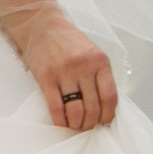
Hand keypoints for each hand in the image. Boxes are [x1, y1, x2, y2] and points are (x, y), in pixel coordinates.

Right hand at [11, 7, 119, 133]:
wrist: (42, 26)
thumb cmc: (69, 42)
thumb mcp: (92, 53)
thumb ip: (99, 75)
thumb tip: (104, 107)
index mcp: (100, 61)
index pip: (110, 96)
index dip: (108, 115)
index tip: (105, 122)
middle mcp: (83, 66)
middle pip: (93, 107)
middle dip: (91, 123)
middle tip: (88, 127)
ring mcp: (64, 72)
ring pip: (76, 110)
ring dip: (77, 125)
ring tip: (76, 126)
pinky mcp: (46, 77)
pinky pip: (56, 108)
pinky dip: (60, 121)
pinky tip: (62, 124)